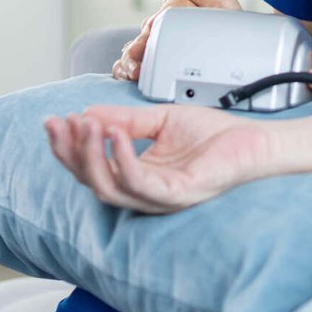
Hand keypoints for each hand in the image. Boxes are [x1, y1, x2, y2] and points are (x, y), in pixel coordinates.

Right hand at [44, 104, 274, 212]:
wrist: (256, 140)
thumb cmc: (216, 135)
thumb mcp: (161, 120)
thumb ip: (126, 120)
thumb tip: (88, 113)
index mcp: (139, 176)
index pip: (91, 168)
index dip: (69, 147)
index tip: (55, 121)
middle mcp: (146, 192)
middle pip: (92, 182)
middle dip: (70, 152)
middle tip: (60, 123)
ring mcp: (161, 198)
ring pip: (109, 188)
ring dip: (90, 156)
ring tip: (84, 125)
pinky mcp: (179, 195)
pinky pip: (140, 184)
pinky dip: (122, 159)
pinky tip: (114, 135)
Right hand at [113, 0, 241, 81]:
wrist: (243, 66)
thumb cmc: (233, 32)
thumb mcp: (220, 4)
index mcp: (180, 11)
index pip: (167, 10)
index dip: (161, 18)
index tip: (155, 28)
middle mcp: (166, 29)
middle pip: (146, 31)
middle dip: (143, 42)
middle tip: (142, 53)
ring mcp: (158, 50)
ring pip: (133, 49)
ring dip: (130, 58)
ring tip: (135, 70)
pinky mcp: (152, 71)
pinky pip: (130, 68)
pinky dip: (124, 70)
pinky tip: (131, 75)